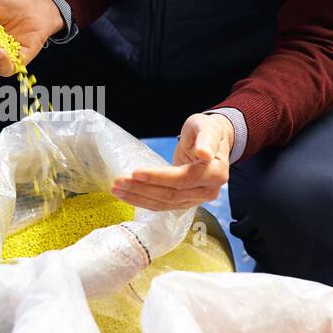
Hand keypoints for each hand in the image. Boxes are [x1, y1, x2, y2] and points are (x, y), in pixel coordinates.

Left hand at [111, 112, 233, 210]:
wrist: (214, 142)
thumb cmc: (208, 131)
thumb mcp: (208, 128)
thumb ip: (207, 140)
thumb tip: (205, 154)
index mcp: (215, 173)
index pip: (182, 178)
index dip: (158, 177)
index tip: (135, 172)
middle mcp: (208, 191)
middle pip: (170, 194)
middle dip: (142, 189)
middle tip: (118, 181)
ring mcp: (197, 199)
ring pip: (164, 203)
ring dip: (138, 197)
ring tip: (117, 189)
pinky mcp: (185, 202)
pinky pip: (162, 205)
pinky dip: (143, 201)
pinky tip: (127, 195)